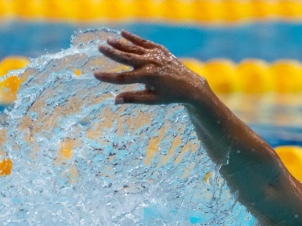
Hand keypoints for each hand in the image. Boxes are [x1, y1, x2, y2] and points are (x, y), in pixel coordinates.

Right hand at [94, 30, 211, 105]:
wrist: (190, 85)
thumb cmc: (170, 95)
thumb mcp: (152, 100)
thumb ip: (133, 98)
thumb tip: (115, 100)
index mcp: (148, 77)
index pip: (123, 78)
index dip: (109, 77)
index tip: (95, 74)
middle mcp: (151, 64)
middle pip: (127, 58)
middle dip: (112, 53)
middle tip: (99, 48)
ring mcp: (156, 55)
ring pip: (134, 48)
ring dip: (120, 43)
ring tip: (108, 41)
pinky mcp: (160, 50)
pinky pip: (144, 42)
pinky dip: (134, 38)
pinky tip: (123, 33)